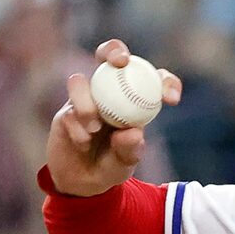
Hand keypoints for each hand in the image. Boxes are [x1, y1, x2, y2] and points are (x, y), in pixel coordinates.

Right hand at [45, 40, 182, 198]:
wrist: (81, 183)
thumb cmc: (110, 167)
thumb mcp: (125, 164)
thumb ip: (129, 150)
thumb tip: (132, 133)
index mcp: (135, 100)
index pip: (152, 79)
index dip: (165, 81)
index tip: (170, 99)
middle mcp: (109, 93)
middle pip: (109, 56)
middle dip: (114, 50)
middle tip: (121, 62)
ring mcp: (85, 99)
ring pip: (80, 81)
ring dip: (87, 104)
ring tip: (94, 129)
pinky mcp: (64, 112)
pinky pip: (69, 112)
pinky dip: (78, 129)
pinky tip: (83, 144)